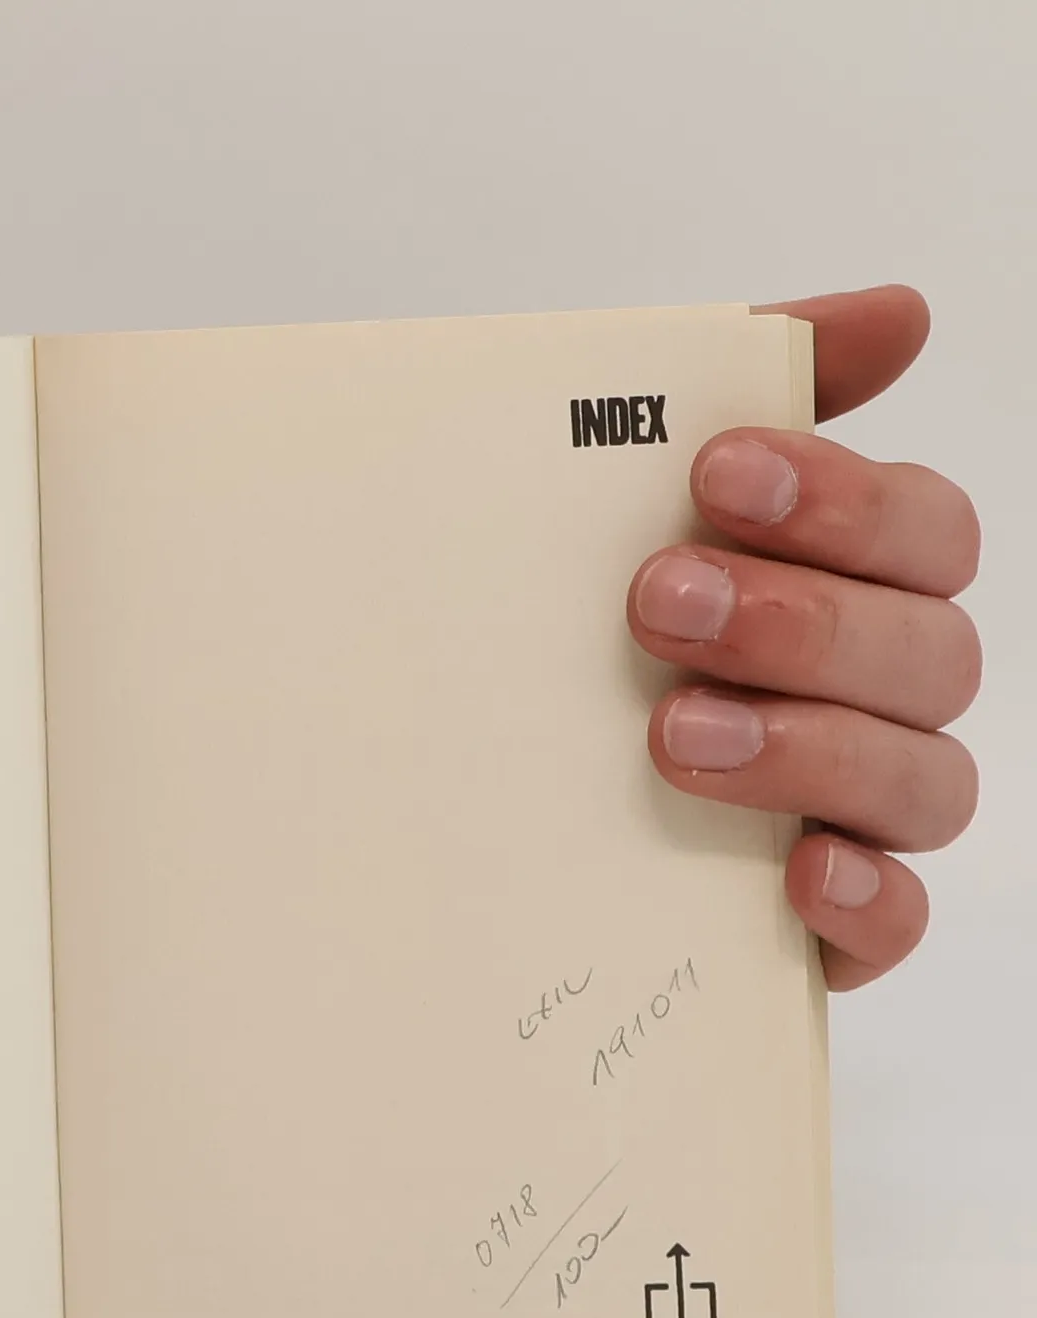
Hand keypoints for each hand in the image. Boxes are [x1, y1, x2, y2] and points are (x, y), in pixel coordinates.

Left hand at [627, 285, 980, 988]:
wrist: (467, 782)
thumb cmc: (579, 627)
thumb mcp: (618, 498)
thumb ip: (746, 388)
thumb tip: (898, 313)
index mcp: (856, 585)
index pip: (923, 529)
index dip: (841, 496)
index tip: (715, 470)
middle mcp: (879, 696)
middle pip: (929, 652)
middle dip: (800, 620)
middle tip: (657, 601)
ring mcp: (860, 812)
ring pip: (924, 783)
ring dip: (807, 750)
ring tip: (672, 732)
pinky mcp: (826, 922)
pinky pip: (897, 925)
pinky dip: (865, 902)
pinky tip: (798, 873)